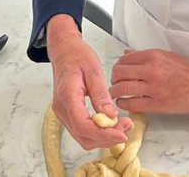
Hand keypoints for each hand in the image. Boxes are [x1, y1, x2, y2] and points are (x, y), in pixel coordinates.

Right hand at [47, 15, 133, 149]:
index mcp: (67, 95)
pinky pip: (82, 131)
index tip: (122, 134)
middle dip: (107, 138)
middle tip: (127, 127)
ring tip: (122, 125)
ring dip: (104, 138)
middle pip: (84, 137)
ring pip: (83, 138)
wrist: (64, 51)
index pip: (83, 126)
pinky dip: (98, 133)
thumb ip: (100, 95)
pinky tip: (111, 124)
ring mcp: (62, 113)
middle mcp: (61, 108)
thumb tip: (111, 116)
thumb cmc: (77, 56)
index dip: (104, 135)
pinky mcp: (67, 114)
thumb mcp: (93, 71)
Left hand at [109, 49, 188, 113]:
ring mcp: (153, 87)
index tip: (117, 73)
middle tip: (115, 84)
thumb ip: (144, 56)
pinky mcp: (157, 103)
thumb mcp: (165, 55)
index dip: (117, 67)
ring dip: (114, 92)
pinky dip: (123, 103)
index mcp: (153, 56)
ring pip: (122, 88)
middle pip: (119, 73)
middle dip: (113, 80)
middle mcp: (150, 69)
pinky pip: (132, 103)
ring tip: (116, 95)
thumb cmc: (188, 70)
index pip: (124, 59)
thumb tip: (126, 54)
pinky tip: (123, 103)